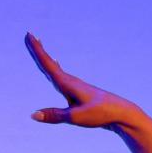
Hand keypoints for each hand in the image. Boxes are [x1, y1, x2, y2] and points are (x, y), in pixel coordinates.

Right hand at [24, 33, 142, 129]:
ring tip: (39, 48)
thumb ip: (55, 115)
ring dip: (46, 58)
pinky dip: (56, 69)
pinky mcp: (81, 93)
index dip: (37, 50)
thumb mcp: (76, 117)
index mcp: (68, 84)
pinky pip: (63, 77)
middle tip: (29, 35)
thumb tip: (33, 115)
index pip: (48, 65)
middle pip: (50, 63)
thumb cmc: (101, 114)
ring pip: (56, 69)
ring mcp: (77, 86)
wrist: (122, 114)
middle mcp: (71, 82)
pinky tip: (57, 70)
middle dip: (38, 50)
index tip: (29, 35)